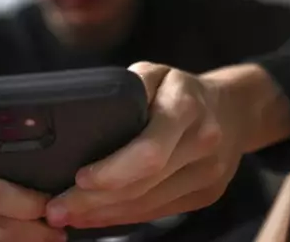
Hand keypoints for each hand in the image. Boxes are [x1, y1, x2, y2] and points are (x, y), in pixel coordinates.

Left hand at [45, 62, 266, 228]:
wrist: (235, 110)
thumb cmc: (182, 89)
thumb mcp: (156, 72)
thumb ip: (127, 87)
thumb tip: (83, 115)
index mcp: (186, 108)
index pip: (149, 150)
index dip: (112, 170)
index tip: (78, 178)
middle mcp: (202, 143)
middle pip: (144, 184)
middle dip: (95, 201)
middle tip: (55, 209)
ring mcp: (208, 175)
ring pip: (149, 205)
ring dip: (104, 214)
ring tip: (67, 216)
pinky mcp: (206, 195)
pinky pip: (159, 212)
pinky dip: (124, 217)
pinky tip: (96, 217)